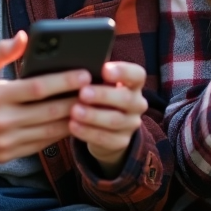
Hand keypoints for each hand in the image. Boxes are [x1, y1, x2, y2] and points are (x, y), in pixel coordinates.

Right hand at [0, 32, 89, 173]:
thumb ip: (1, 52)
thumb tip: (24, 36)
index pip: (38, 88)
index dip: (64, 81)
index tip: (85, 74)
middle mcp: (1, 120)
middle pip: (49, 112)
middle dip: (76, 101)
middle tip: (97, 91)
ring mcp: (4, 141)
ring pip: (48, 132)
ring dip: (71, 120)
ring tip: (90, 108)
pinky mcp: (6, 155)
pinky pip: (39, 146)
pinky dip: (57, 135)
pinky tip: (70, 124)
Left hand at [70, 62, 148, 177]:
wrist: (103, 128)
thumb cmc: (98, 97)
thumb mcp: (100, 85)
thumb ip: (94, 76)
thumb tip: (76, 68)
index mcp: (134, 84)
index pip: (137, 75)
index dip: (123, 71)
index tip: (104, 69)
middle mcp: (137, 104)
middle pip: (126, 99)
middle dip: (103, 95)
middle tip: (83, 93)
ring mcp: (131, 124)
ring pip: (115, 120)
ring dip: (93, 115)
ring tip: (74, 111)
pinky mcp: (122, 141)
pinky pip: (106, 139)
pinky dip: (88, 132)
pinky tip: (73, 126)